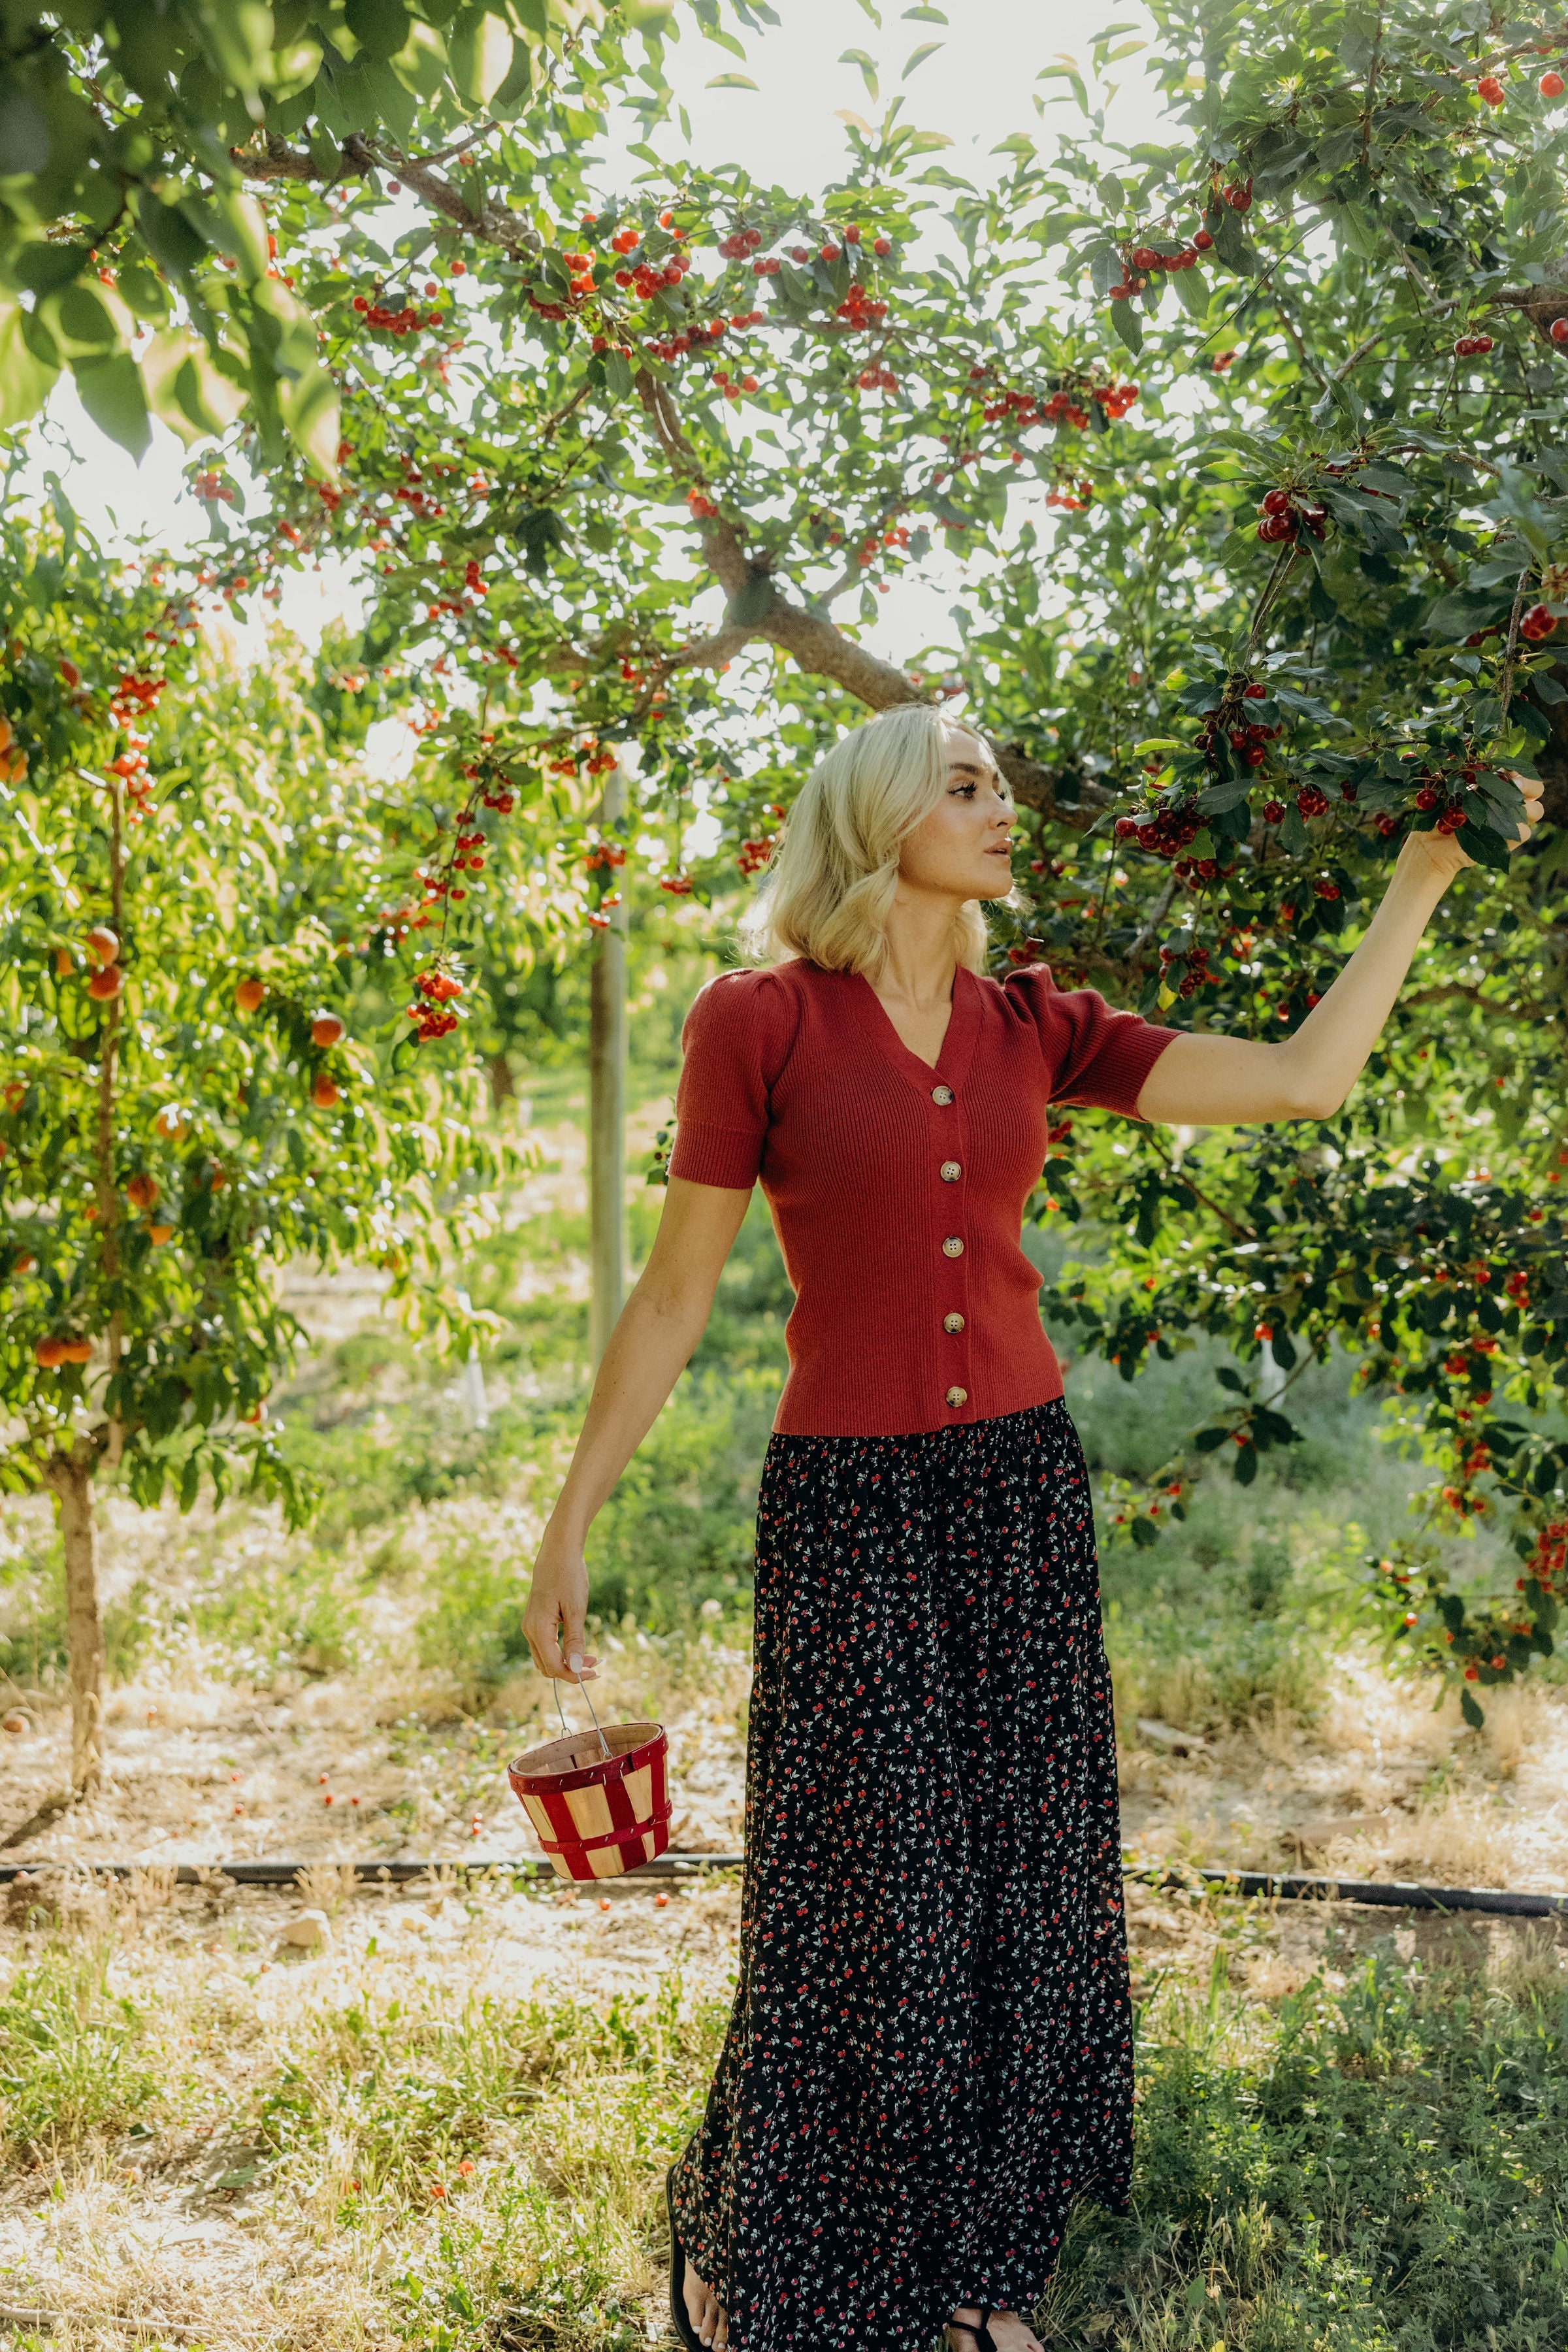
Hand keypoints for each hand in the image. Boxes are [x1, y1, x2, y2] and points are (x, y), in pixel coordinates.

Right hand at [522, 1530, 598, 1683]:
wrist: (558, 1552)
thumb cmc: (568, 1576)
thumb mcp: (575, 1609)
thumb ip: (574, 1640)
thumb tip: (576, 1669)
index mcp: (537, 1629)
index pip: (553, 1667)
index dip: (574, 1675)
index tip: (596, 1672)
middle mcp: (529, 1631)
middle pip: (547, 1667)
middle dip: (570, 1671)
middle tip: (596, 1666)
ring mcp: (530, 1626)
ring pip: (545, 1658)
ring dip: (566, 1663)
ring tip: (591, 1658)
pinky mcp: (536, 1621)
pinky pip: (546, 1647)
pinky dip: (561, 1653)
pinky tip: (578, 1648)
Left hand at [1400, 769, 1543, 882]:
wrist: (1428, 846)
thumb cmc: (1433, 814)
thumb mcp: (1440, 791)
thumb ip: (1452, 774)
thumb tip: (1458, 758)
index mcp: (1495, 785)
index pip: (1519, 771)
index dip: (1517, 768)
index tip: (1503, 768)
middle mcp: (1506, 802)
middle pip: (1536, 789)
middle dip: (1528, 784)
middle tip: (1513, 784)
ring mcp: (1509, 822)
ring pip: (1535, 810)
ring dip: (1526, 806)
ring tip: (1506, 806)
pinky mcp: (1506, 842)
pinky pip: (1524, 833)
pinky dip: (1516, 829)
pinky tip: (1499, 826)